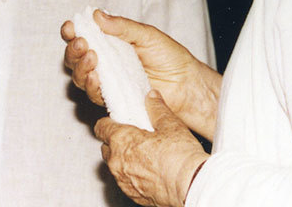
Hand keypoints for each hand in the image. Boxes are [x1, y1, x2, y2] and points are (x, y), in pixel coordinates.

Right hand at [61, 11, 220, 138]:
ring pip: (80, 77)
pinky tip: (95, 77)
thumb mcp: (146, 35)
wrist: (186, 85)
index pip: (84, 35)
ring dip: (80, 68)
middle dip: (73, 50)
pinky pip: (94, 94)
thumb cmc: (169, 57)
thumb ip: (122, 27)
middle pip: (75, 58)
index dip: (72, 32)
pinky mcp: (113, 98)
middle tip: (82, 44)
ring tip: (92, 59)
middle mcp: (105, 61)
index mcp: (110, 42)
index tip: (71, 27)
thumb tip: (97, 15)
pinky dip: (91, 85)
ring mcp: (107, 80)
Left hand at [96, 91, 208, 206]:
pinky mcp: (132, 195)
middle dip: (115, 142)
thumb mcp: (170, 124)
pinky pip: (125, 182)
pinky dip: (132, 176)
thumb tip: (152, 97)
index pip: (101, 127)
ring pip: (114, 166)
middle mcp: (117, 162)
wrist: (190, 186)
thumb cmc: (179, 157)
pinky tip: (148, 171)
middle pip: (106, 147)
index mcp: (121, 140)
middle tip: (134, 138)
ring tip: (144, 155)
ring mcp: (123, 180)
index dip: (109, 123)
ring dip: (123, 160)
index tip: (118, 121)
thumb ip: (157, 108)